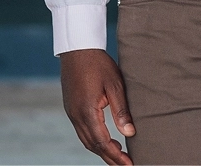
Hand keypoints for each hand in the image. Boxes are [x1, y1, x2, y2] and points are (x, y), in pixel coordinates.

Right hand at [61, 49, 134, 165]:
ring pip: (86, 140)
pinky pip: (81, 130)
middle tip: (126, 165)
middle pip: (92, 145)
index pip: (102, 142)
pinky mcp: (70, 107)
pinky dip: (94, 140)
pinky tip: (105, 139)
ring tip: (119, 155)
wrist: (76, 47)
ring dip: (101, 150)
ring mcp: (70, 111)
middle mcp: (75, 114)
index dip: (117, 156)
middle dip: (109, 158)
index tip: (130, 164)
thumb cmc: (97, 63)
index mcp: (86, 110)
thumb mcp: (115, 85)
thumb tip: (130, 133)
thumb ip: (121, 111)